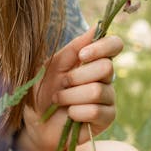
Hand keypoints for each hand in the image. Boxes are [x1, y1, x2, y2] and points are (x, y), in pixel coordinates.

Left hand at [15, 25, 122, 150]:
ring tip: (59, 101)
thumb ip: (73, 48)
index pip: (114, 45)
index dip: (102, 47)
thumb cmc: (42, 91)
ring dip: (71, 96)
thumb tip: (94, 28)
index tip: (82, 55)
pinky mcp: (107, 118)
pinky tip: (70, 115)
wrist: (35, 122)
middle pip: (106, 67)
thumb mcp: (52, 65)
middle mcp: (105, 78)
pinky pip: (96, 111)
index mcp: (93, 60)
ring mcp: (108, 98)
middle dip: (76, 77)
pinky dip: (76, 112)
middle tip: (62, 85)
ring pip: (97, 91)